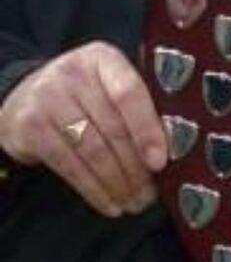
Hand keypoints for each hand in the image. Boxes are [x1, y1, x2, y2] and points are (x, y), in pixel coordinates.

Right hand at [0, 41, 166, 216]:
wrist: (26, 96)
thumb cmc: (83, 92)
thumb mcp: (107, 82)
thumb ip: (137, 102)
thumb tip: (172, 145)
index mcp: (103, 58)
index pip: (129, 92)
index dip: (146, 129)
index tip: (159, 161)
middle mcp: (73, 73)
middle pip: (113, 128)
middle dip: (135, 167)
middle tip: (150, 193)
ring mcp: (48, 99)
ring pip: (93, 151)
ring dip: (117, 183)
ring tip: (133, 202)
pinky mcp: (31, 127)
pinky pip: (69, 166)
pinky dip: (93, 190)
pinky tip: (109, 203)